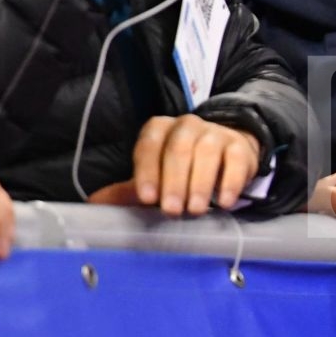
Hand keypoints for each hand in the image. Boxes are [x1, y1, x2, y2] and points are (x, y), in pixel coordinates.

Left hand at [129, 115, 261, 215]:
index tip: (146, 198)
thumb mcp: (156, 176)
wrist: (225, 156)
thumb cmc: (183, 169)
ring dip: (199, 184)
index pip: (149, 145)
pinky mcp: (239, 146)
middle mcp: (186, 125)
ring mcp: (215, 133)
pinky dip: (229, 182)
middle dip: (173, 181)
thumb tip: (96, 202)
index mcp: (160, 129)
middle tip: (171, 210)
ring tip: (195, 210)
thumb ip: (130, 189)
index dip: (147, 171)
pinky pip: (235, 160)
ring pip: (206, 152)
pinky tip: (223, 202)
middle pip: (178, 148)